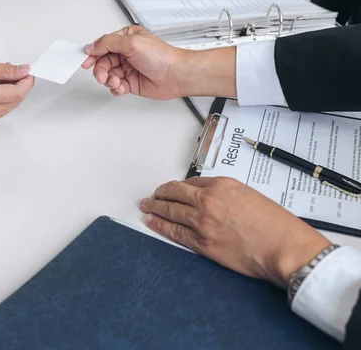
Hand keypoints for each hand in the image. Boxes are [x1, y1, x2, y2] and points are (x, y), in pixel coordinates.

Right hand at [0, 57, 34, 128]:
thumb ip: (2, 69)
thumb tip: (22, 71)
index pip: (16, 93)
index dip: (26, 83)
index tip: (28, 74)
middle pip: (15, 101)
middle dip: (19, 87)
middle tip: (15, 74)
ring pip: (9, 107)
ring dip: (11, 94)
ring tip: (1, 80)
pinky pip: (0, 112)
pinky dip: (2, 101)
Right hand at [81, 26, 186, 98]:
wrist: (176, 75)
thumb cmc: (161, 57)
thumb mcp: (131, 42)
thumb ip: (108, 43)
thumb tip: (91, 46)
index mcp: (127, 38)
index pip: (103, 45)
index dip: (93, 54)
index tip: (85, 62)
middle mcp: (126, 53)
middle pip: (103, 62)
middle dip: (101, 70)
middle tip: (102, 76)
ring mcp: (128, 68)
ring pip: (107, 75)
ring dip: (109, 80)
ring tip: (116, 82)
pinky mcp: (131, 83)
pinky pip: (115, 86)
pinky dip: (115, 88)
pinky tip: (122, 88)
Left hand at [139, 177, 330, 287]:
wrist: (283, 248)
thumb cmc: (276, 225)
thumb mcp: (251, 196)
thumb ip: (227, 195)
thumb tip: (212, 199)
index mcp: (222, 185)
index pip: (192, 182)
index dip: (180, 186)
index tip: (174, 189)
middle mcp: (208, 200)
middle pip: (175, 193)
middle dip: (160, 193)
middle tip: (152, 195)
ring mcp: (202, 222)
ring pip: (170, 211)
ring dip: (154, 207)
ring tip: (146, 206)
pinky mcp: (201, 243)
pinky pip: (174, 232)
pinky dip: (160, 225)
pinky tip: (151, 221)